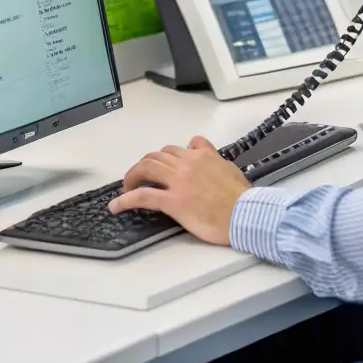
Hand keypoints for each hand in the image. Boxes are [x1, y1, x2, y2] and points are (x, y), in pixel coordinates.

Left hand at [108, 136, 250, 244]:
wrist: (245, 214)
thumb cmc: (241, 197)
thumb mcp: (229, 168)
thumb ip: (213, 157)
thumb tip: (205, 153)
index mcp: (201, 155)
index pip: (178, 148)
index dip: (167, 157)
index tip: (163, 166)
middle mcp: (187, 163)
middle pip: (157, 156)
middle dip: (144, 165)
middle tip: (139, 177)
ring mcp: (178, 182)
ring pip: (146, 168)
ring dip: (132, 176)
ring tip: (126, 187)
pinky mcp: (173, 202)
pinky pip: (143, 196)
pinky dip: (126, 199)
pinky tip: (117, 205)